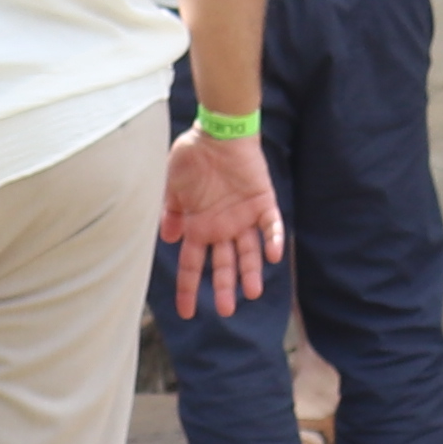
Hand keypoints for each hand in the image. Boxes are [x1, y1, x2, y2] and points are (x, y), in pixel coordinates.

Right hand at [159, 132, 284, 317]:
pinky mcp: (263, 200)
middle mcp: (222, 226)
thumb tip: (168, 239)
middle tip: (227, 311)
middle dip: (225, 287)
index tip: (186, 312)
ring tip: (253, 293)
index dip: (189, 288)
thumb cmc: (191, 157)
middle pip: (224, 264)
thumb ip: (171, 213)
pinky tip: (274, 256)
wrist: (217, 131)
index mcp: (198, 227)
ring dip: (251, 270)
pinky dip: (273, 238)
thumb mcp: (172, 187)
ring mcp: (243, 215)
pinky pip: (271, 224)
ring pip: (249, 251)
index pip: (193, 265)